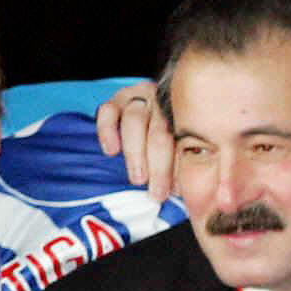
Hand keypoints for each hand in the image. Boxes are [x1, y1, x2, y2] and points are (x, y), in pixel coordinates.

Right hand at [93, 79, 174, 204]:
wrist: (150, 113)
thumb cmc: (169, 141)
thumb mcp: (178, 151)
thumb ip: (179, 166)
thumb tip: (178, 191)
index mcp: (182, 115)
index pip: (183, 140)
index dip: (179, 168)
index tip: (176, 191)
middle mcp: (162, 103)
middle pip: (160, 133)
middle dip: (159, 167)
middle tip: (157, 192)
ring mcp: (139, 98)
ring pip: (134, 121)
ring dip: (135, 153)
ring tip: (138, 179)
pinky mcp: (117, 99)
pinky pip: (109, 110)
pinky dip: (108, 130)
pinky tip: (111, 151)